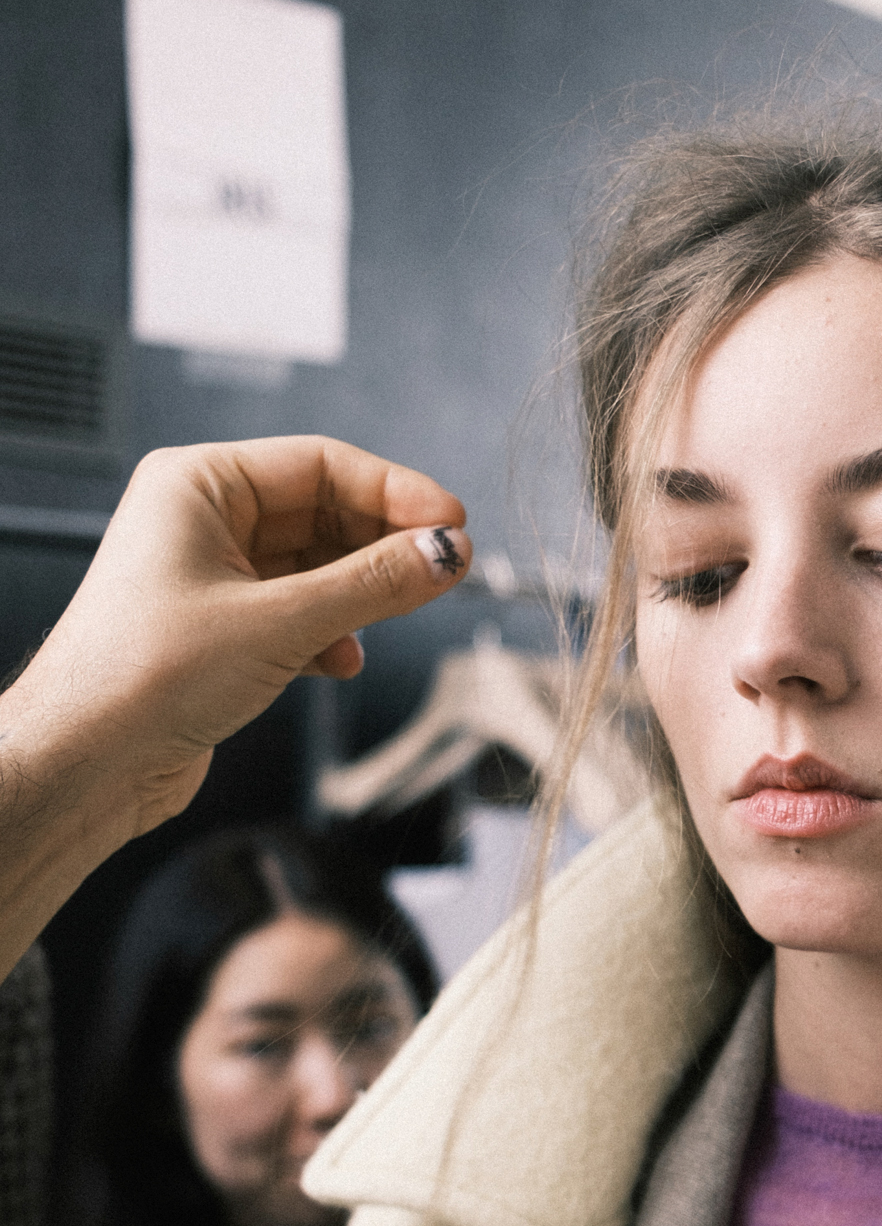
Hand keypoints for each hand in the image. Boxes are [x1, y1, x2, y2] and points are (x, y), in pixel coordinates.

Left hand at [0, 437, 471, 977]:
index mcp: (196, 485)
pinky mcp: (220, 628)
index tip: (451, 522)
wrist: (86, 762)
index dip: (394, 491)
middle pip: (322, 511)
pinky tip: (342, 659)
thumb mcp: (281, 622)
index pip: (320, 464)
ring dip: (361, 593)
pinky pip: (297, 610)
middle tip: (444, 568)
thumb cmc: (141, 677)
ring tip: (402, 613)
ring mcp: (209, 575)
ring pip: (315, 565)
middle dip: (384, 544)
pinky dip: (330, 631)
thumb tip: (445, 554)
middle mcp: (199, 521)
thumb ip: (374, 583)